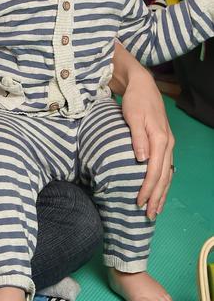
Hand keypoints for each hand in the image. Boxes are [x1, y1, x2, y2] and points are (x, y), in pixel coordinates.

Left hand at [120, 67, 174, 218]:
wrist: (143, 86)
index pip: (154, 170)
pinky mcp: (164, 143)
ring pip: (167, 174)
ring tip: (156, 209)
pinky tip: (160, 191)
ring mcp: (167, 144)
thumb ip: (137, 138)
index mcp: (160, 139)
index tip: (139, 202)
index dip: (147, 188)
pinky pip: (166, 167)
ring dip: (162, 193)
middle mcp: (167, 144)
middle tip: (150, 215)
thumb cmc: (135, 101)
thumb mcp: (132, 116)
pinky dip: (163, 182)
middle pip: (164, 176)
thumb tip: (141, 159)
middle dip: (157, 197)